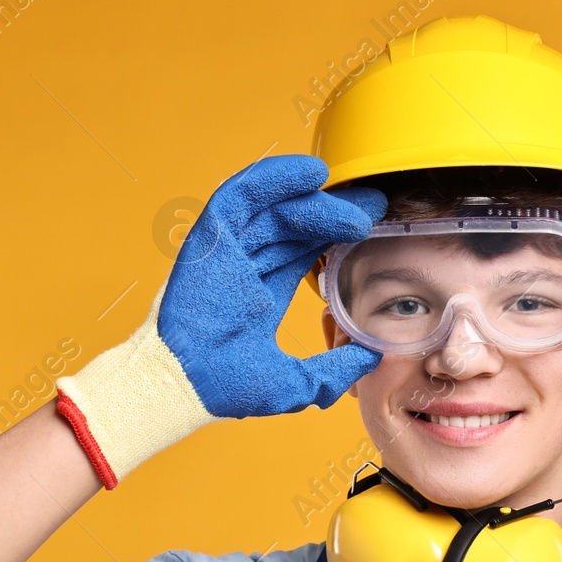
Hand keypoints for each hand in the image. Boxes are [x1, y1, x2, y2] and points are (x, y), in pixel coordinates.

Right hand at [53, 154, 385, 488]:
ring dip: (315, 199)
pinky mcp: (209, 237)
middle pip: (294, 226)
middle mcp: (245, 268)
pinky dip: (273, 177)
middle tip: (374, 208)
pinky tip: (310, 173)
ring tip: (357, 202)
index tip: (370, 229)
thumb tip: (371, 357)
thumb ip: (335, 370)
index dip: (335, 236)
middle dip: (335, 214)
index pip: (303, 252)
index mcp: (261, 296)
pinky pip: (240, 195)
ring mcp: (227, 250)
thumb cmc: (226, 387)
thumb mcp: (297, 383)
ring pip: (274, 208)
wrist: (188, 384)